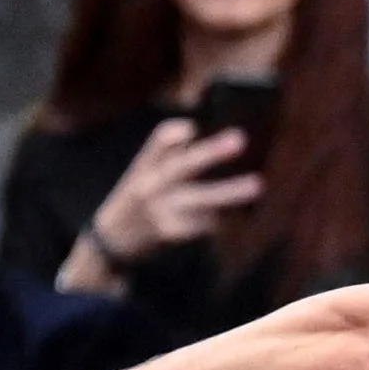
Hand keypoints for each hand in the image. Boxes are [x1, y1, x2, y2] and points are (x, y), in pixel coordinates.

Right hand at [88, 117, 264, 263]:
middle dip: (211, 152)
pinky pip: (204, 223)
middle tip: (240, 140)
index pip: (159, 143)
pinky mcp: (170, 233)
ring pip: (200, 198)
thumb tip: (199, 130)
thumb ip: (166, 153)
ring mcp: (160, 210)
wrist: (112, 241)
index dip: (175, 135)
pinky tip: (229, 217)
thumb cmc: (137, 199)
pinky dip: (219, 219)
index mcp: (145, 166)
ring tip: (256, 185)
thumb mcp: (141, 173)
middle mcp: (150, 185)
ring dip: (229, 192)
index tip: (193, 128)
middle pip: (182, 166)